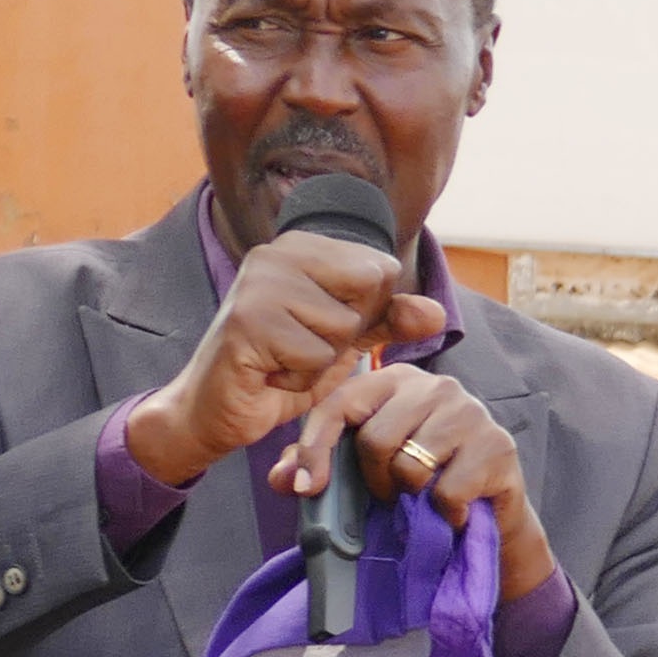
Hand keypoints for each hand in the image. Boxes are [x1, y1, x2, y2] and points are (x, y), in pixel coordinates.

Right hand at [130, 213, 440, 486]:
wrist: (220, 409)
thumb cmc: (283, 367)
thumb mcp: (346, 341)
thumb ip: (389, 321)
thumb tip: (437, 313)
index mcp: (302, 246)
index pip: (381, 269)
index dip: (367, 311)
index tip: (322, 326)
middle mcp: (277, 253)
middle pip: (368, 290)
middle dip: (348, 334)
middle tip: (304, 345)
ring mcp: (258, 283)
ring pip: (342, 326)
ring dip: (321, 360)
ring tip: (284, 360)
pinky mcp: (248, 321)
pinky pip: (315, 355)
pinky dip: (300, 377)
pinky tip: (270, 373)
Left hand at [294, 350, 556, 609]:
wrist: (492, 513)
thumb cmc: (423, 482)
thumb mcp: (366, 468)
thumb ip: (322, 466)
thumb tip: (283, 478)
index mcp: (397, 380)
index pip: (341, 404)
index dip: (315, 448)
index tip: (306, 488)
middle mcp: (437, 387)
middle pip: (376, 438)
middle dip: (374, 479)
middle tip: (387, 494)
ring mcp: (471, 413)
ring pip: (411, 465)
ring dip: (410, 495)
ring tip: (421, 497)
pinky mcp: (498, 446)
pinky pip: (447, 489)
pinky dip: (444, 511)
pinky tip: (453, 508)